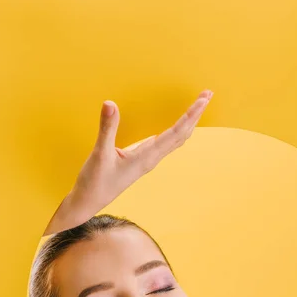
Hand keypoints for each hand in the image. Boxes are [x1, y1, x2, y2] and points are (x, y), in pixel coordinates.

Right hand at [43, 89, 213, 234]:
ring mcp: (147, 160)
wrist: (89, 202)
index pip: (175, 133)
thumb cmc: (94, 182)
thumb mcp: (99, 154)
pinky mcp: (141, 160)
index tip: (203, 99)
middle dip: (195, 115)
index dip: (190, 115)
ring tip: (198, 106)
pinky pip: (165, 143)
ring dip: (188, 122)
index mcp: (146, 157)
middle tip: (207, 94)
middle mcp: (151, 159)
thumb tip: (110, 104)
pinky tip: (178, 126)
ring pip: (175, 140)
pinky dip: (176, 130)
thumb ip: (106, 129)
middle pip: (181, 135)